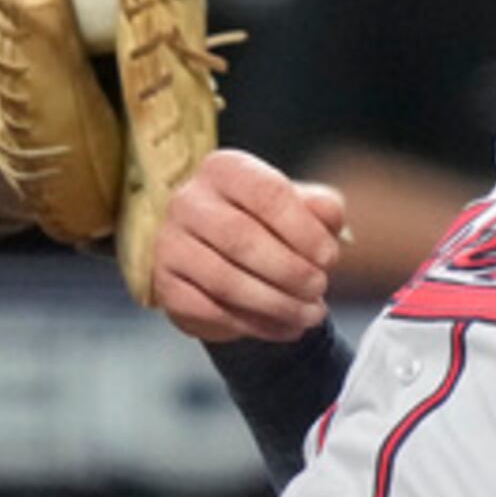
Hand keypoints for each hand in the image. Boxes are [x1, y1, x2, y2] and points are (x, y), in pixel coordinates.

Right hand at [150, 148, 344, 343]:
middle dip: (290, 270)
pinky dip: (254, 325)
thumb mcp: (300, 209)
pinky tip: (283, 327)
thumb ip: (320, 208)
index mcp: (224, 170)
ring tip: (310, 314)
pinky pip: (210, 311)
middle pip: (241, 238)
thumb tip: (329, 215)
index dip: (303, 229)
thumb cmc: (266, 226)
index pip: (266, 193)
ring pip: (224, 280)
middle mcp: (188, 201)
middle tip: (319, 288)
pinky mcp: (166, 285)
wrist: (223, 258)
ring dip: (276, 303)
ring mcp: (170, 244)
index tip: (329, 257)